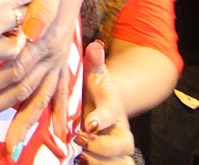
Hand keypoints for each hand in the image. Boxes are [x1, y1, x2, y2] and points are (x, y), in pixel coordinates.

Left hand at [0, 0, 91, 150]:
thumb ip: (42, 6)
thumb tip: (29, 31)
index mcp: (43, 38)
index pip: (12, 69)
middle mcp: (51, 53)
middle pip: (21, 91)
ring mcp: (57, 57)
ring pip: (38, 97)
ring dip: (21, 121)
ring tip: (7, 148)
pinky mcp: (61, 56)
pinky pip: (59, 91)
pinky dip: (55, 111)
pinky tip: (55, 132)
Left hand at [74, 41, 136, 163]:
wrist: (100, 105)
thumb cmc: (94, 88)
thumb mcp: (94, 74)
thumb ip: (94, 62)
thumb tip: (95, 46)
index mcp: (114, 109)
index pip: (112, 115)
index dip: (102, 120)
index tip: (89, 124)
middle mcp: (119, 133)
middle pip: (123, 148)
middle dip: (103, 149)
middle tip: (79, 141)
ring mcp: (114, 150)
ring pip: (118, 164)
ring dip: (99, 162)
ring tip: (78, 157)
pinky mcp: (106, 160)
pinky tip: (75, 163)